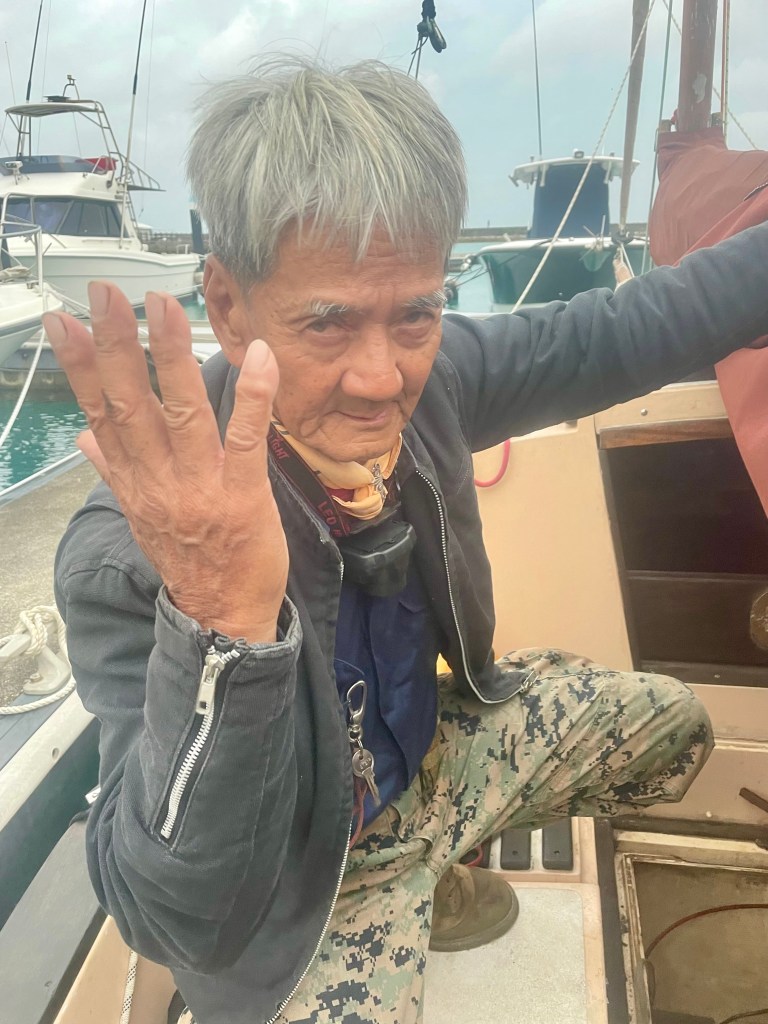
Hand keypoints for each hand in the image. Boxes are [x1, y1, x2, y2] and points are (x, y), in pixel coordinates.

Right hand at [44, 281, 288, 642]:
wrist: (223, 619)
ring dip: (170, 358)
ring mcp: (201, 488)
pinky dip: (251, 396)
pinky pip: (244, 439)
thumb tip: (85, 437)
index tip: (66, 324)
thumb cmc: (189, 561)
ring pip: (181, 415)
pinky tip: (257, 355)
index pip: (101, 417)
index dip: (82, 369)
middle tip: (105, 296)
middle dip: (115, 349)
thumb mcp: (140, 519)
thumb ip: (115, 472)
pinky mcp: (243, 495)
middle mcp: (159, 482)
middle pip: (130, 408)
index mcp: (135, 484)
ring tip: (161, 307)